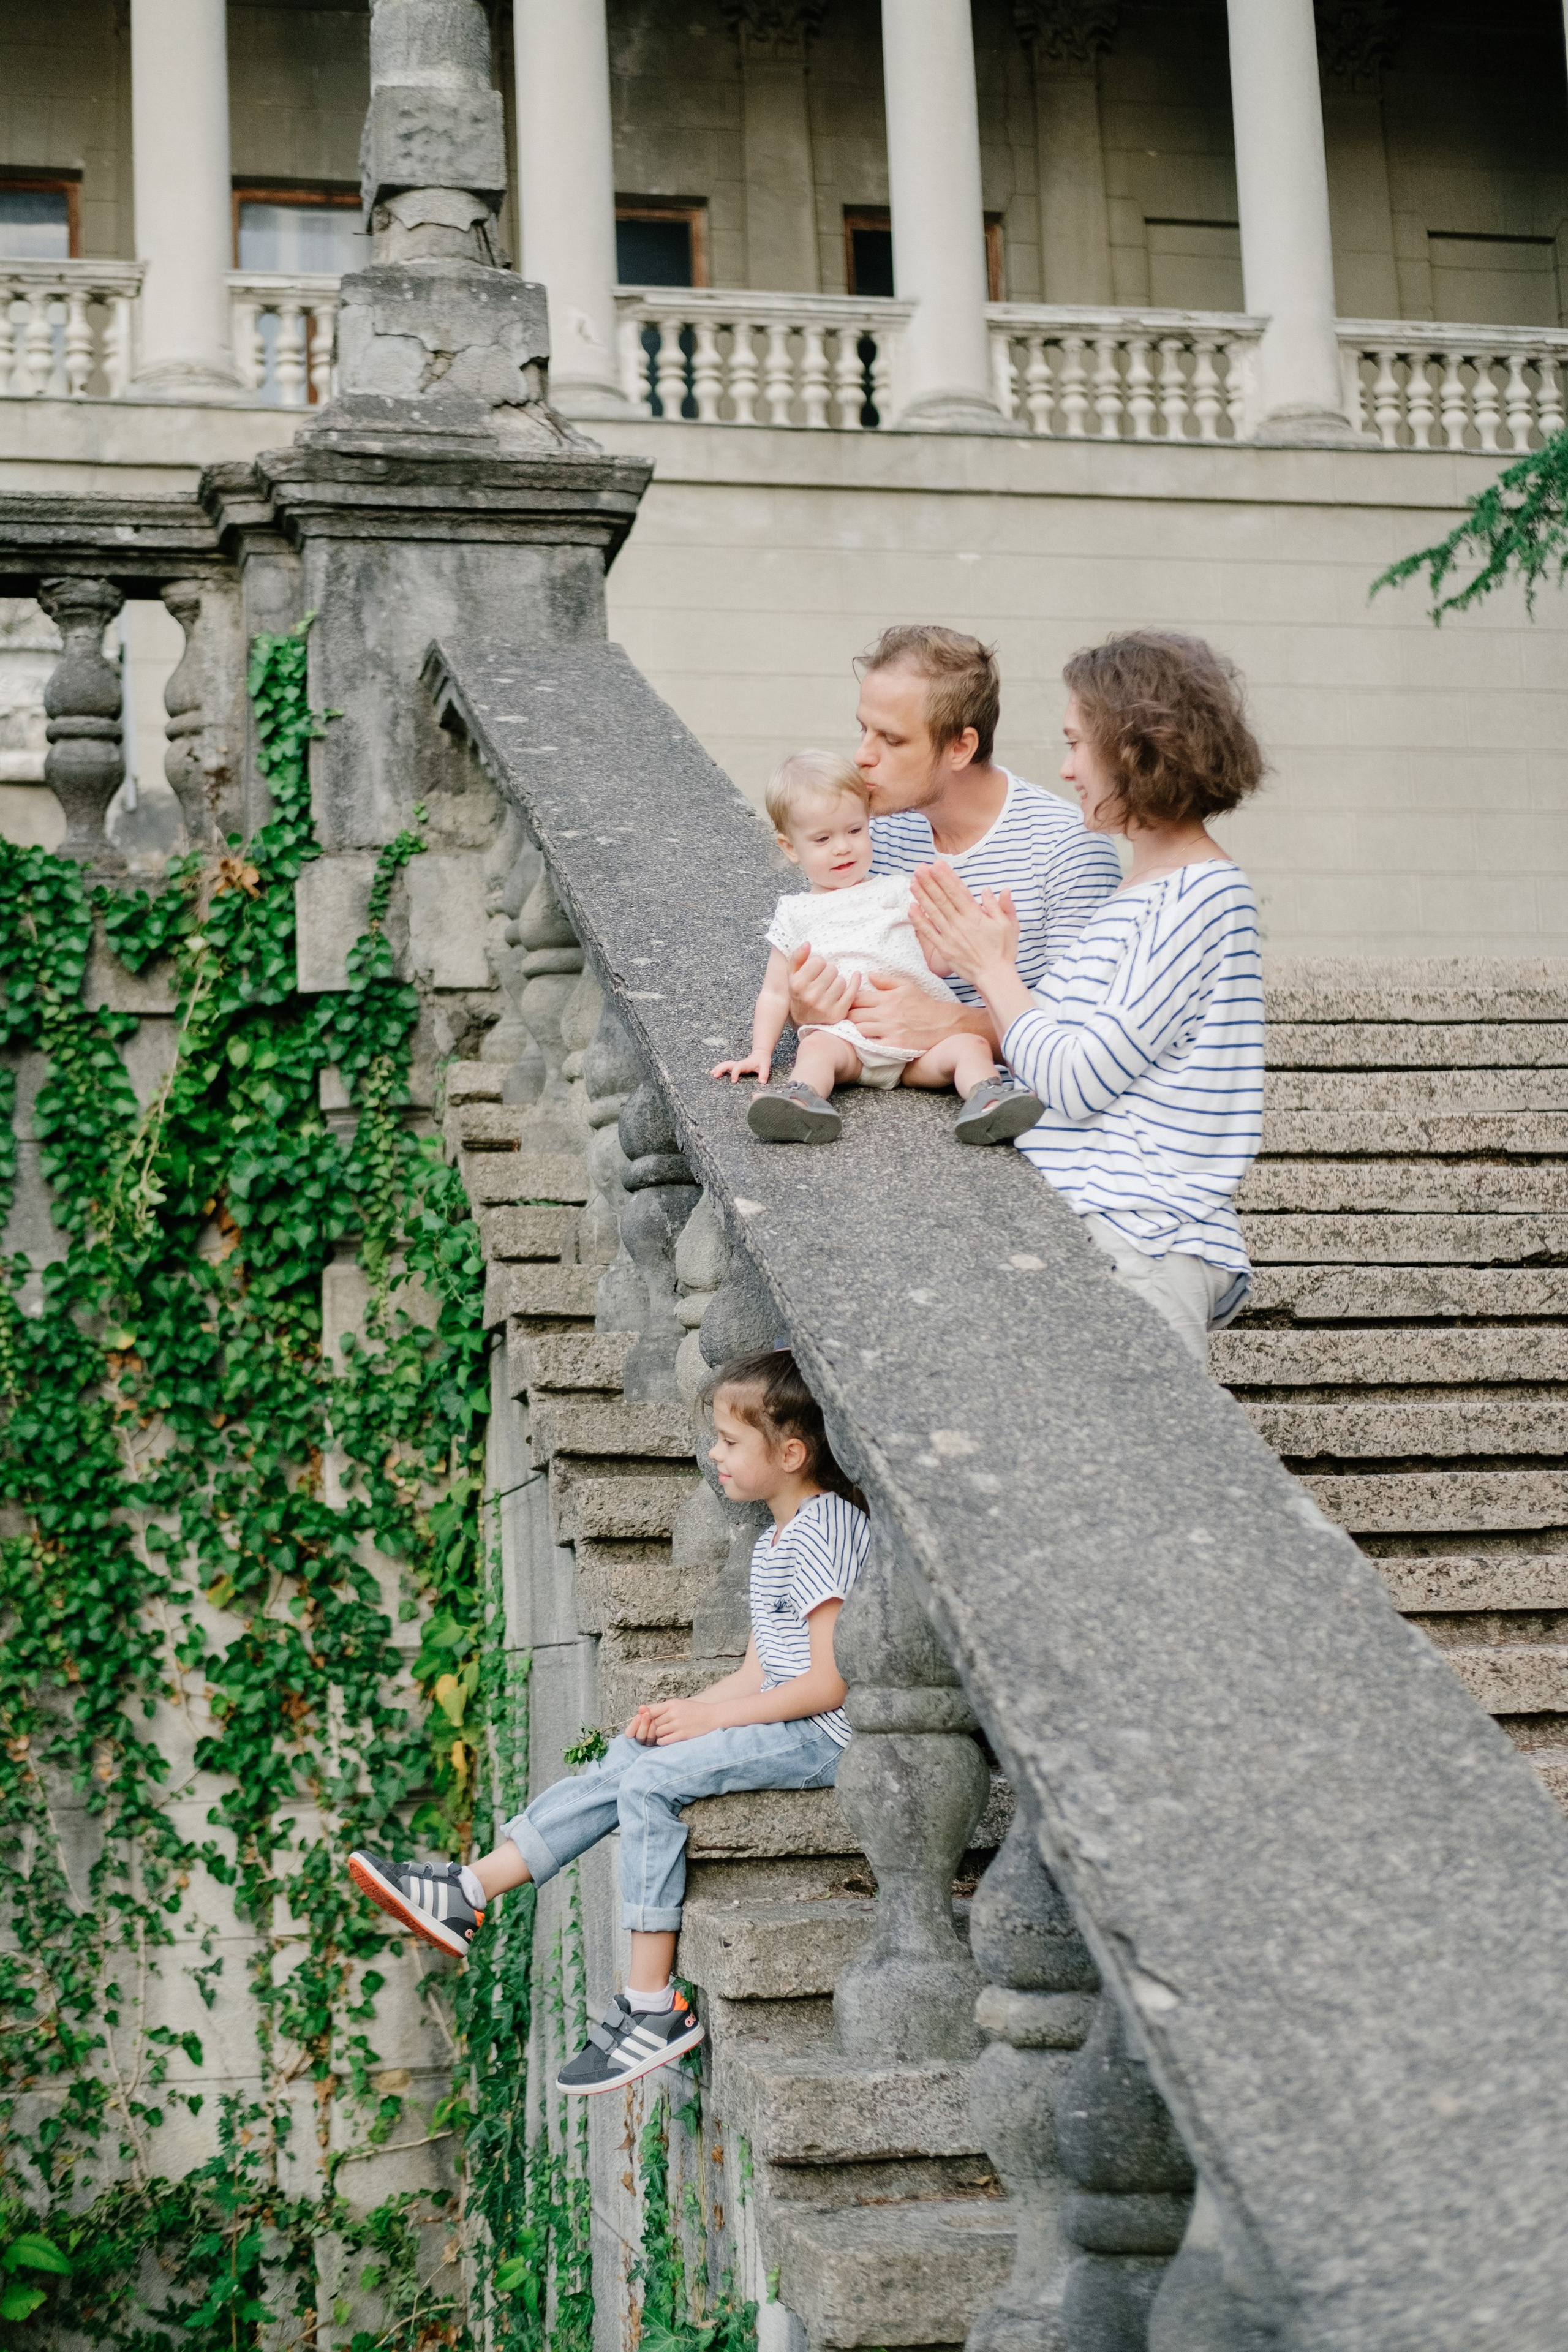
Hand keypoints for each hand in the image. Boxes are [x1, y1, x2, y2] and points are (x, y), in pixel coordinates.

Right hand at [625, 1705, 660, 1743]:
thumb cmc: (661, 1713)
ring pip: (649, 1739)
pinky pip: (659, 1741)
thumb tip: (641, 1708)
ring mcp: (652, 1743)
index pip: (629, 1733)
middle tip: (647, 1715)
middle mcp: (643, 1739)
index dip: (633, 1726)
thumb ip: (646, 1710)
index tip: (638, 1716)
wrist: (673, 1716)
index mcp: (637, 1732)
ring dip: (651, 1728)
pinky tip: (662, 1725)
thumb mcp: (653, 1710)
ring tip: (655, 1718)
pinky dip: (660, 1733)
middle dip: (643, 1725)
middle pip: (639, 1737)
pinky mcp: (662, 1743)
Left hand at [640, 1697, 720, 1745]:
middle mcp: (674, 1713)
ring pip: (658, 1732)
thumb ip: (663, 1707)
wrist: (712, 1716)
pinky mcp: (682, 1735)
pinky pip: (664, 1740)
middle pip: (654, 1723)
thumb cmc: (694, 1710)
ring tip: (667, 1733)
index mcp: (672, 1703)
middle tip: (663, 1728)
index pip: (651, 1712)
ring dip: (660, 1734)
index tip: (655, 1721)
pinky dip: (663, 1741)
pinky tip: (667, 1739)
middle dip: (657, 1727)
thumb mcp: (679, 1704)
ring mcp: (678, 1724)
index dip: (651, 1717)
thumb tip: (643, 1710)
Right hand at [712, 1052, 770, 1082]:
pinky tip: (714, 1072)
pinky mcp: (735, 1066)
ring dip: (718, 1068)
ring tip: (712, 1074)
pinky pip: (726, 1066)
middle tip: (715, 1076)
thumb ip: (764, 1074)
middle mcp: (739, 1063)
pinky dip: (719, 1068)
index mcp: (745, 1064)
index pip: (738, 1067)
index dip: (735, 1073)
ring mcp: (736, 1064)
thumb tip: (762, 1082)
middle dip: (721, 1069)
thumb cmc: (762, 1061)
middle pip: (728, 1064)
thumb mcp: (765, 1066)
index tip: (733, 1081)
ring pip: (725, 1064)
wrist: (760, 1054)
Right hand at [787, 943, 856, 1028]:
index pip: (818, 961)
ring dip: (837, 982)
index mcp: (798, 984)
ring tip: (829, 989)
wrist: (806, 1021)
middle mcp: (810, 996)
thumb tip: (807, 944)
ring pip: (842, 980)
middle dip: (828, 973)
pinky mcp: (838, 1013)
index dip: (818, 964)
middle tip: (823, 981)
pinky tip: (855, 976)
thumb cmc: (800, 994)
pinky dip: (855, 982)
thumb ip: (797, 958)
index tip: (815, 971)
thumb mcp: (793, 976)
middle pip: (832, 969)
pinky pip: (852, 991)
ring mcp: (825, 1006)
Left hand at [847, 970, 960, 1050]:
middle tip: (852, 1019)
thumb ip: (886, 980)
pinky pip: (871, 1044)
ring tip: (860, 1029)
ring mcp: (889, 1030)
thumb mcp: (907, 986)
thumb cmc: (924, 1004)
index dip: (850, 1002)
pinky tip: (870, 1040)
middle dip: (849, 1016)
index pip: (856, 998)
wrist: (943, 1023)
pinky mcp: (893, 1045)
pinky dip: (867, 1042)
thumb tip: (868, 975)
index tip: (851, 1005)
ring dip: (857, 1030)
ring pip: (859, 1029)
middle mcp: (886, 1013)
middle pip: (853, 1014)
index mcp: (887, 998)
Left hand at [909, 862, 1020, 985]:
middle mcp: (961, 924)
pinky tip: (911, 909)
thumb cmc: (1004, 951)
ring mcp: (951, 936)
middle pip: (942, 899)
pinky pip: (929, 933)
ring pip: (934, 912)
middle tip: (919, 868)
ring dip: (922, 896)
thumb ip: (1001, 906)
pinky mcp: (944, 949)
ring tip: (912, 882)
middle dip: (930, 882)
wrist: (995, 976)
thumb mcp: (1009, 925)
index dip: (946, 877)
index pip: (958, 892)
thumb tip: (989, 890)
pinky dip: (919, 921)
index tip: (937, 865)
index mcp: (976, 916)